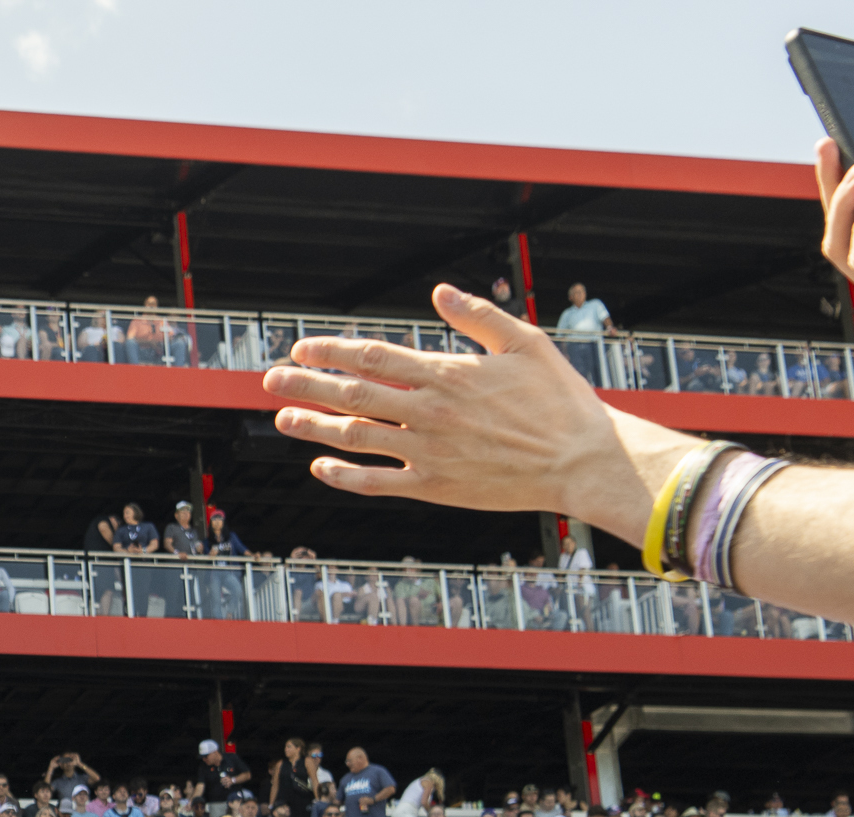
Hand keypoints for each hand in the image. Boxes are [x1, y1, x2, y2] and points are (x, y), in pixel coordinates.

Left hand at [263, 284, 690, 542]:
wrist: (581, 461)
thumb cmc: (559, 400)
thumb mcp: (525, 343)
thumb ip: (477, 316)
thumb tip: (439, 292)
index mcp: (447, 373)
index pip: (373, 356)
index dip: (331, 351)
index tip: (303, 347)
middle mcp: (429, 412)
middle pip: (352, 393)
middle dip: (306, 384)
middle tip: (271, 379)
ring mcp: (428, 452)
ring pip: (356, 437)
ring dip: (314, 426)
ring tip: (283, 417)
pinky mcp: (434, 486)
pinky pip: (378, 482)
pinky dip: (344, 475)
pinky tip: (321, 466)